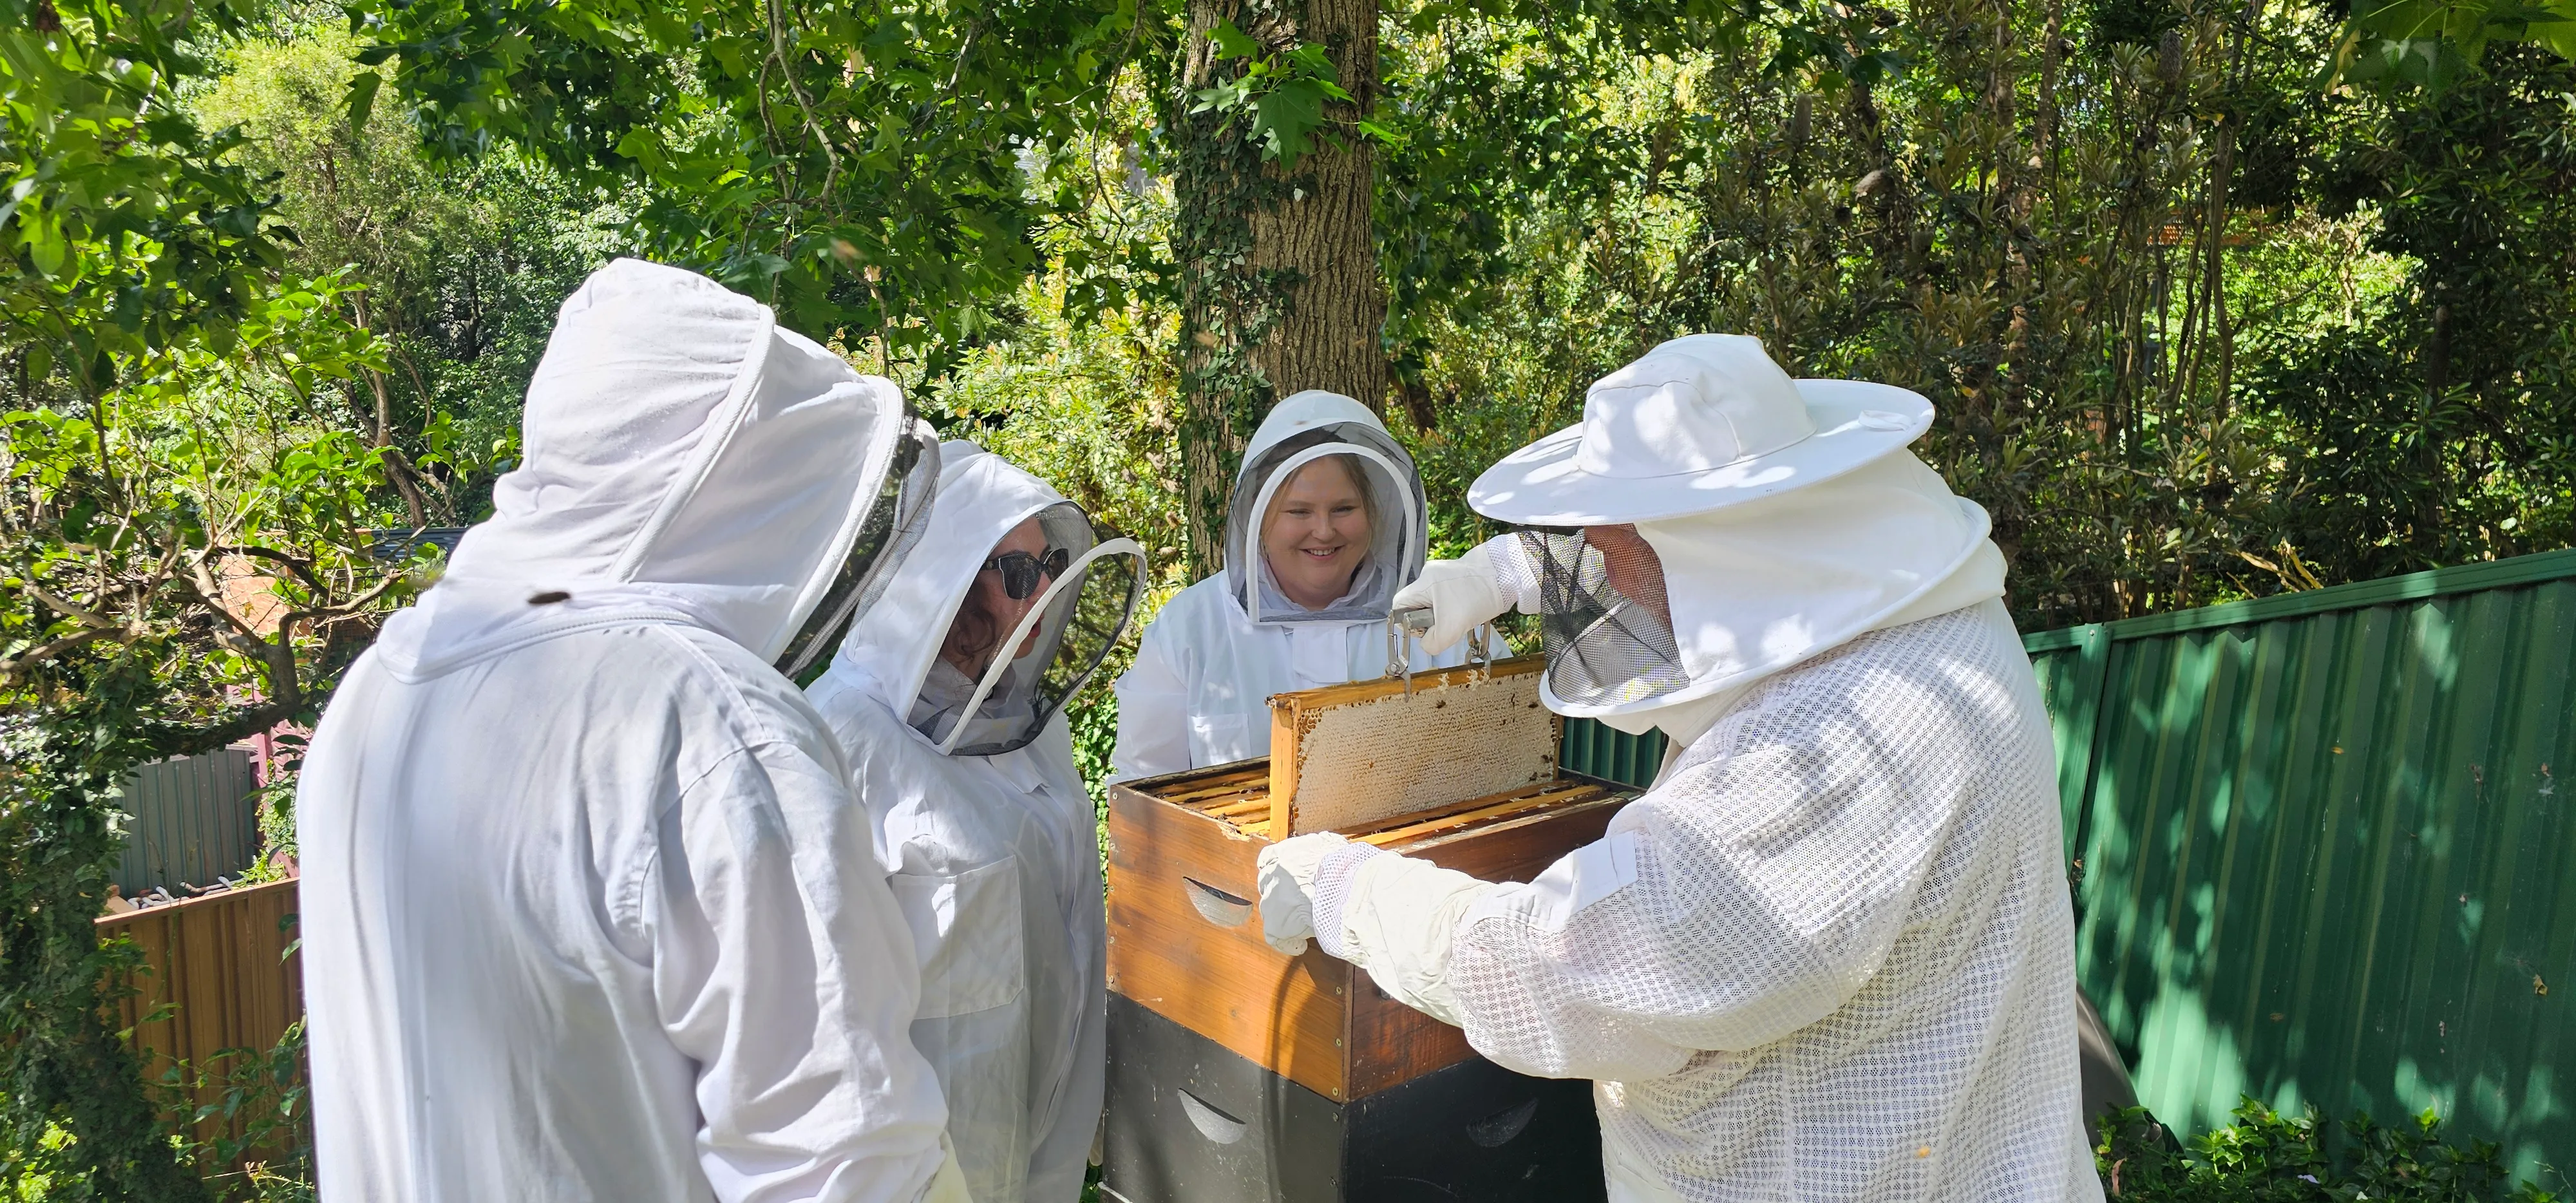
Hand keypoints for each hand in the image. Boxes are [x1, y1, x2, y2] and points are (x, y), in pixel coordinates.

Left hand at [1255, 832, 1350, 955]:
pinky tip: (1299, 946)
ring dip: (1285, 917)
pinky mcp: (1274, 923)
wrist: (1339, 886)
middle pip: (1268, 884)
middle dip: (1279, 893)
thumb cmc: (1341, 865)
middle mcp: (1272, 874)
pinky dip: (1287, 942)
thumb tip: (1329, 847)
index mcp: (1284, 853)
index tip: (1285, 877)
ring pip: (1271, 910)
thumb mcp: (1332, 846)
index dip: (1277, 869)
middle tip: (1297, 903)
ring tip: (1303, 926)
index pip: (1269, 858)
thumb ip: (1324, 847)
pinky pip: (1275, 937)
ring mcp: (1270, 899)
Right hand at [1391, 552, 1510, 654]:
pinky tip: (1467, 610)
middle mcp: (1430, 574)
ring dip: (1443, 615)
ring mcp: (1444, 573)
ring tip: (1460, 618)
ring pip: (1434, 602)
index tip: (1423, 630)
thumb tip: (1427, 643)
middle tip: (1445, 627)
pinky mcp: (1458, 575)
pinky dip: (1454, 607)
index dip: (1405, 622)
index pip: (1399, 605)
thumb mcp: (1451, 630)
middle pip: (1417, 604)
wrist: (1506, 575)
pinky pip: (1447, 596)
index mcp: (1423, 583)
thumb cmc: (1476, 598)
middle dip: (1428, 620)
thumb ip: (1432, 643)